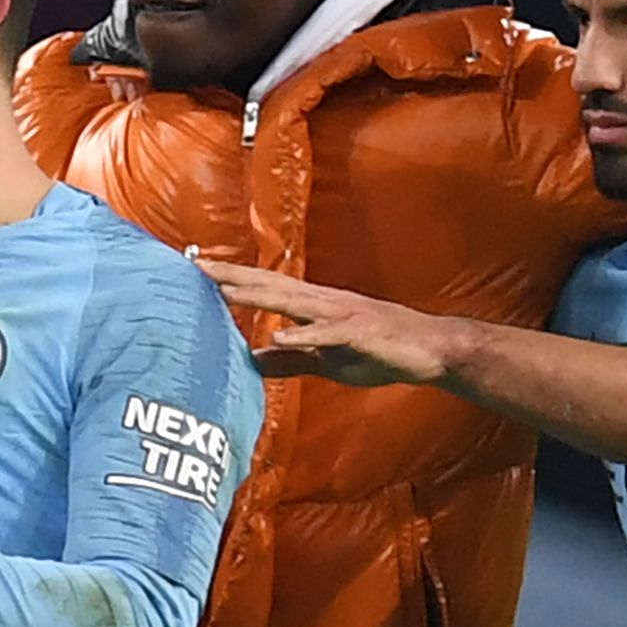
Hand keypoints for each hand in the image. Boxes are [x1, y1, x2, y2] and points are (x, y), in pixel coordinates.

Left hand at [200, 260, 463, 387]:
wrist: (431, 350)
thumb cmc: (380, 351)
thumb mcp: (327, 360)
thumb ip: (291, 360)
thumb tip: (253, 361)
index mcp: (313, 306)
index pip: (265, 287)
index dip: (231, 278)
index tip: (196, 268)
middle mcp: (323, 302)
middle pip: (271, 284)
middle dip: (233, 275)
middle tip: (196, 265)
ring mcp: (341, 315)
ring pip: (293, 302)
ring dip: (258, 296)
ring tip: (224, 290)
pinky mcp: (358, 334)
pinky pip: (326, 335)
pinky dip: (301, 336)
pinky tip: (277, 337)